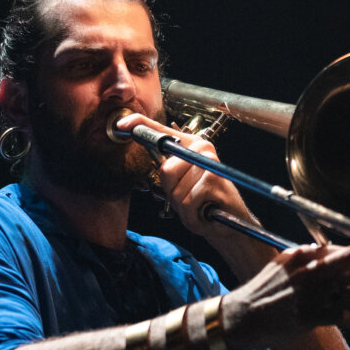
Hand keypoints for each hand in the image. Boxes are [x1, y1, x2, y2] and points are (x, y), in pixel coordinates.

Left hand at [115, 113, 255, 240]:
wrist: (227, 224)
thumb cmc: (202, 204)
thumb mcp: (179, 185)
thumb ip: (167, 170)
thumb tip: (146, 153)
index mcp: (190, 145)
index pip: (161, 130)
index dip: (140, 125)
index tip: (122, 125)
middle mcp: (201, 148)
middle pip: (166, 169)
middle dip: (172, 192)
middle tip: (189, 199)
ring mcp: (209, 162)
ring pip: (176, 189)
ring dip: (183, 207)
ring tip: (198, 206)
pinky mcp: (214, 179)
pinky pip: (188, 201)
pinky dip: (192, 215)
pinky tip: (204, 212)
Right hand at [220, 243, 349, 349]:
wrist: (241, 317)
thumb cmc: (263, 293)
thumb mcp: (283, 267)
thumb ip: (308, 261)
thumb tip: (336, 258)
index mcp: (301, 255)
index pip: (340, 249)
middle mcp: (307, 269)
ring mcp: (309, 292)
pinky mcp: (309, 315)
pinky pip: (342, 316)